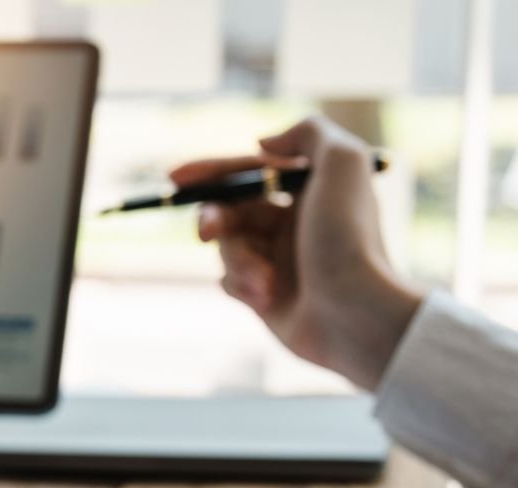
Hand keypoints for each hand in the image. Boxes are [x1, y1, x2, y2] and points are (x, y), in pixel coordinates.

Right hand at [173, 116, 424, 390]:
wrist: (355, 312)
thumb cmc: (349, 238)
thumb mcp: (344, 162)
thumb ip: (310, 132)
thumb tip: (264, 143)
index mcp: (312, 189)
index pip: (251, 170)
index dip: (212, 170)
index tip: (177, 177)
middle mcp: (294, 220)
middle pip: (231, 206)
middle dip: (214, 217)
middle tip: (207, 232)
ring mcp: (278, 258)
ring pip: (227, 245)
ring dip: (238, 260)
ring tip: (264, 282)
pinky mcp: (264, 293)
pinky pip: (228, 279)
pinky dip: (240, 283)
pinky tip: (264, 298)